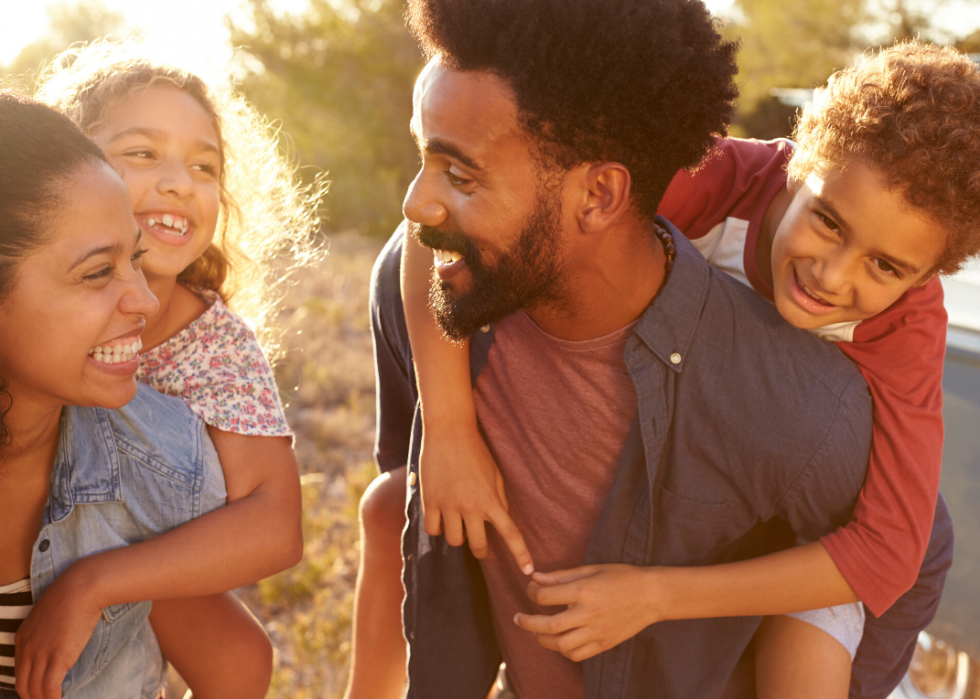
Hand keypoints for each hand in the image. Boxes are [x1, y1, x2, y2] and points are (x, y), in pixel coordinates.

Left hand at [16, 563, 103, 698]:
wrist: (82, 587)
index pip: (18, 672)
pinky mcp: (58, 657)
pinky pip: (50, 687)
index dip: (27, 686)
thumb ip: (47, 632)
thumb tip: (58, 643)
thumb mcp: (50, 615)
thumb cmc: (73, 596)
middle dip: (32, 698)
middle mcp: (27, 648)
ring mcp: (41, 653)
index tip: (38, 692)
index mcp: (23, 638)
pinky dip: (53, 698)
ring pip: (34, 690)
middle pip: (23, 685)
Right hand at [419, 420, 533, 574]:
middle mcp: (471, 506)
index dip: (520, 554)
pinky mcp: (430, 501)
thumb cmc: (476, 451)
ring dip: (457, 536)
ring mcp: (449, 505)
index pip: (511, 533)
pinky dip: (437, 528)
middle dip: (481, 550)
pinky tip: (440, 518)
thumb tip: (501, 519)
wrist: (449, 431)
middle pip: (478, 546)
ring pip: (454, 540)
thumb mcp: (495, 474)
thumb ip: (499, 499)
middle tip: (480, 545)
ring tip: (457, 522)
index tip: (528, 571)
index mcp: (491, 500)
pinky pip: (432, 530)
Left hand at [514, 564, 660, 661]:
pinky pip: (577, 654)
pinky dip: (563, 650)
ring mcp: (597, 632)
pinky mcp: (604, 643)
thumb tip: (536, 577)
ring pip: (561, 644)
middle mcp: (589, 614)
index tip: (531, 589)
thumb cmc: (622, 577)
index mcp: (584, 591)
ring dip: (543, 639)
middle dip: (528, 622)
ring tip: (536, 632)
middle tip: (518, 618)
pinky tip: (559, 641)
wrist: (652, 595)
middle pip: (549, 625)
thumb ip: (562, 575)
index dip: (532, 592)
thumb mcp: (592, 569)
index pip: (546, 596)